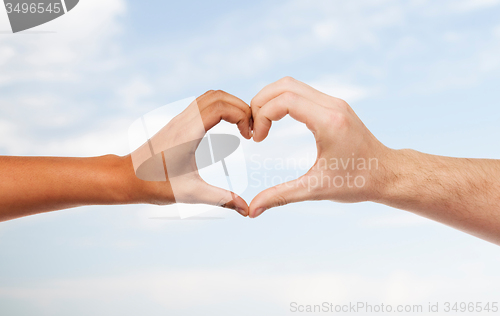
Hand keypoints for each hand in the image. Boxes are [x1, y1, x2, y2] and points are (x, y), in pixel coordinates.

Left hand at [129, 90, 251, 215]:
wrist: (126, 177)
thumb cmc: (155, 185)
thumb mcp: (192, 194)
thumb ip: (222, 199)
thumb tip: (247, 211)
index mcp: (188, 133)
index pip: (221, 106)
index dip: (241, 115)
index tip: (249, 136)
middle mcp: (184, 120)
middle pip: (219, 95)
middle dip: (241, 108)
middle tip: (250, 130)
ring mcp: (180, 119)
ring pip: (210, 96)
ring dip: (231, 106)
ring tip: (242, 128)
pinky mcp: (178, 122)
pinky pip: (203, 104)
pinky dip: (221, 108)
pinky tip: (226, 128)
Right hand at [249, 77, 389, 217]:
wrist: (388, 174)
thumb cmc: (357, 183)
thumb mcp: (316, 189)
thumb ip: (281, 196)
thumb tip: (252, 210)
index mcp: (329, 122)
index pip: (285, 100)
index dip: (263, 115)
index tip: (258, 139)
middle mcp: (332, 105)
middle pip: (284, 85)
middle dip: (261, 102)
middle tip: (254, 129)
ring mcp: (334, 103)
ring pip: (292, 85)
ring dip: (270, 100)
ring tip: (262, 125)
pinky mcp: (334, 106)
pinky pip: (301, 92)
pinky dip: (282, 101)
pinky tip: (276, 121)